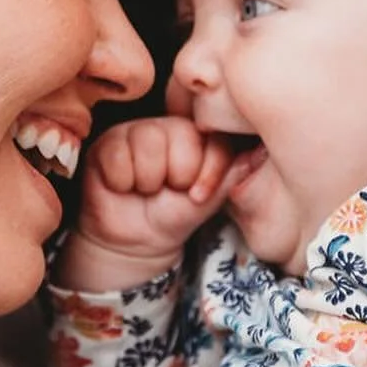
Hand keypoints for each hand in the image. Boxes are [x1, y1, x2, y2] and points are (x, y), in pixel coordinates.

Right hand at [57, 116, 257, 291]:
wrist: (134, 240)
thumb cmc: (173, 215)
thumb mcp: (208, 200)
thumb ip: (232, 175)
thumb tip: (260, 153)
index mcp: (197, 135)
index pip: (212, 138)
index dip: (207, 172)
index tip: (198, 196)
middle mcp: (167, 125)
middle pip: (180, 137)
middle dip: (175, 176)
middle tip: (166, 189)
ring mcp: (134, 130)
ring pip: (148, 144)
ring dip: (147, 181)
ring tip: (144, 189)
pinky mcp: (106, 143)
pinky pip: (118, 156)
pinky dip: (121, 181)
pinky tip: (122, 187)